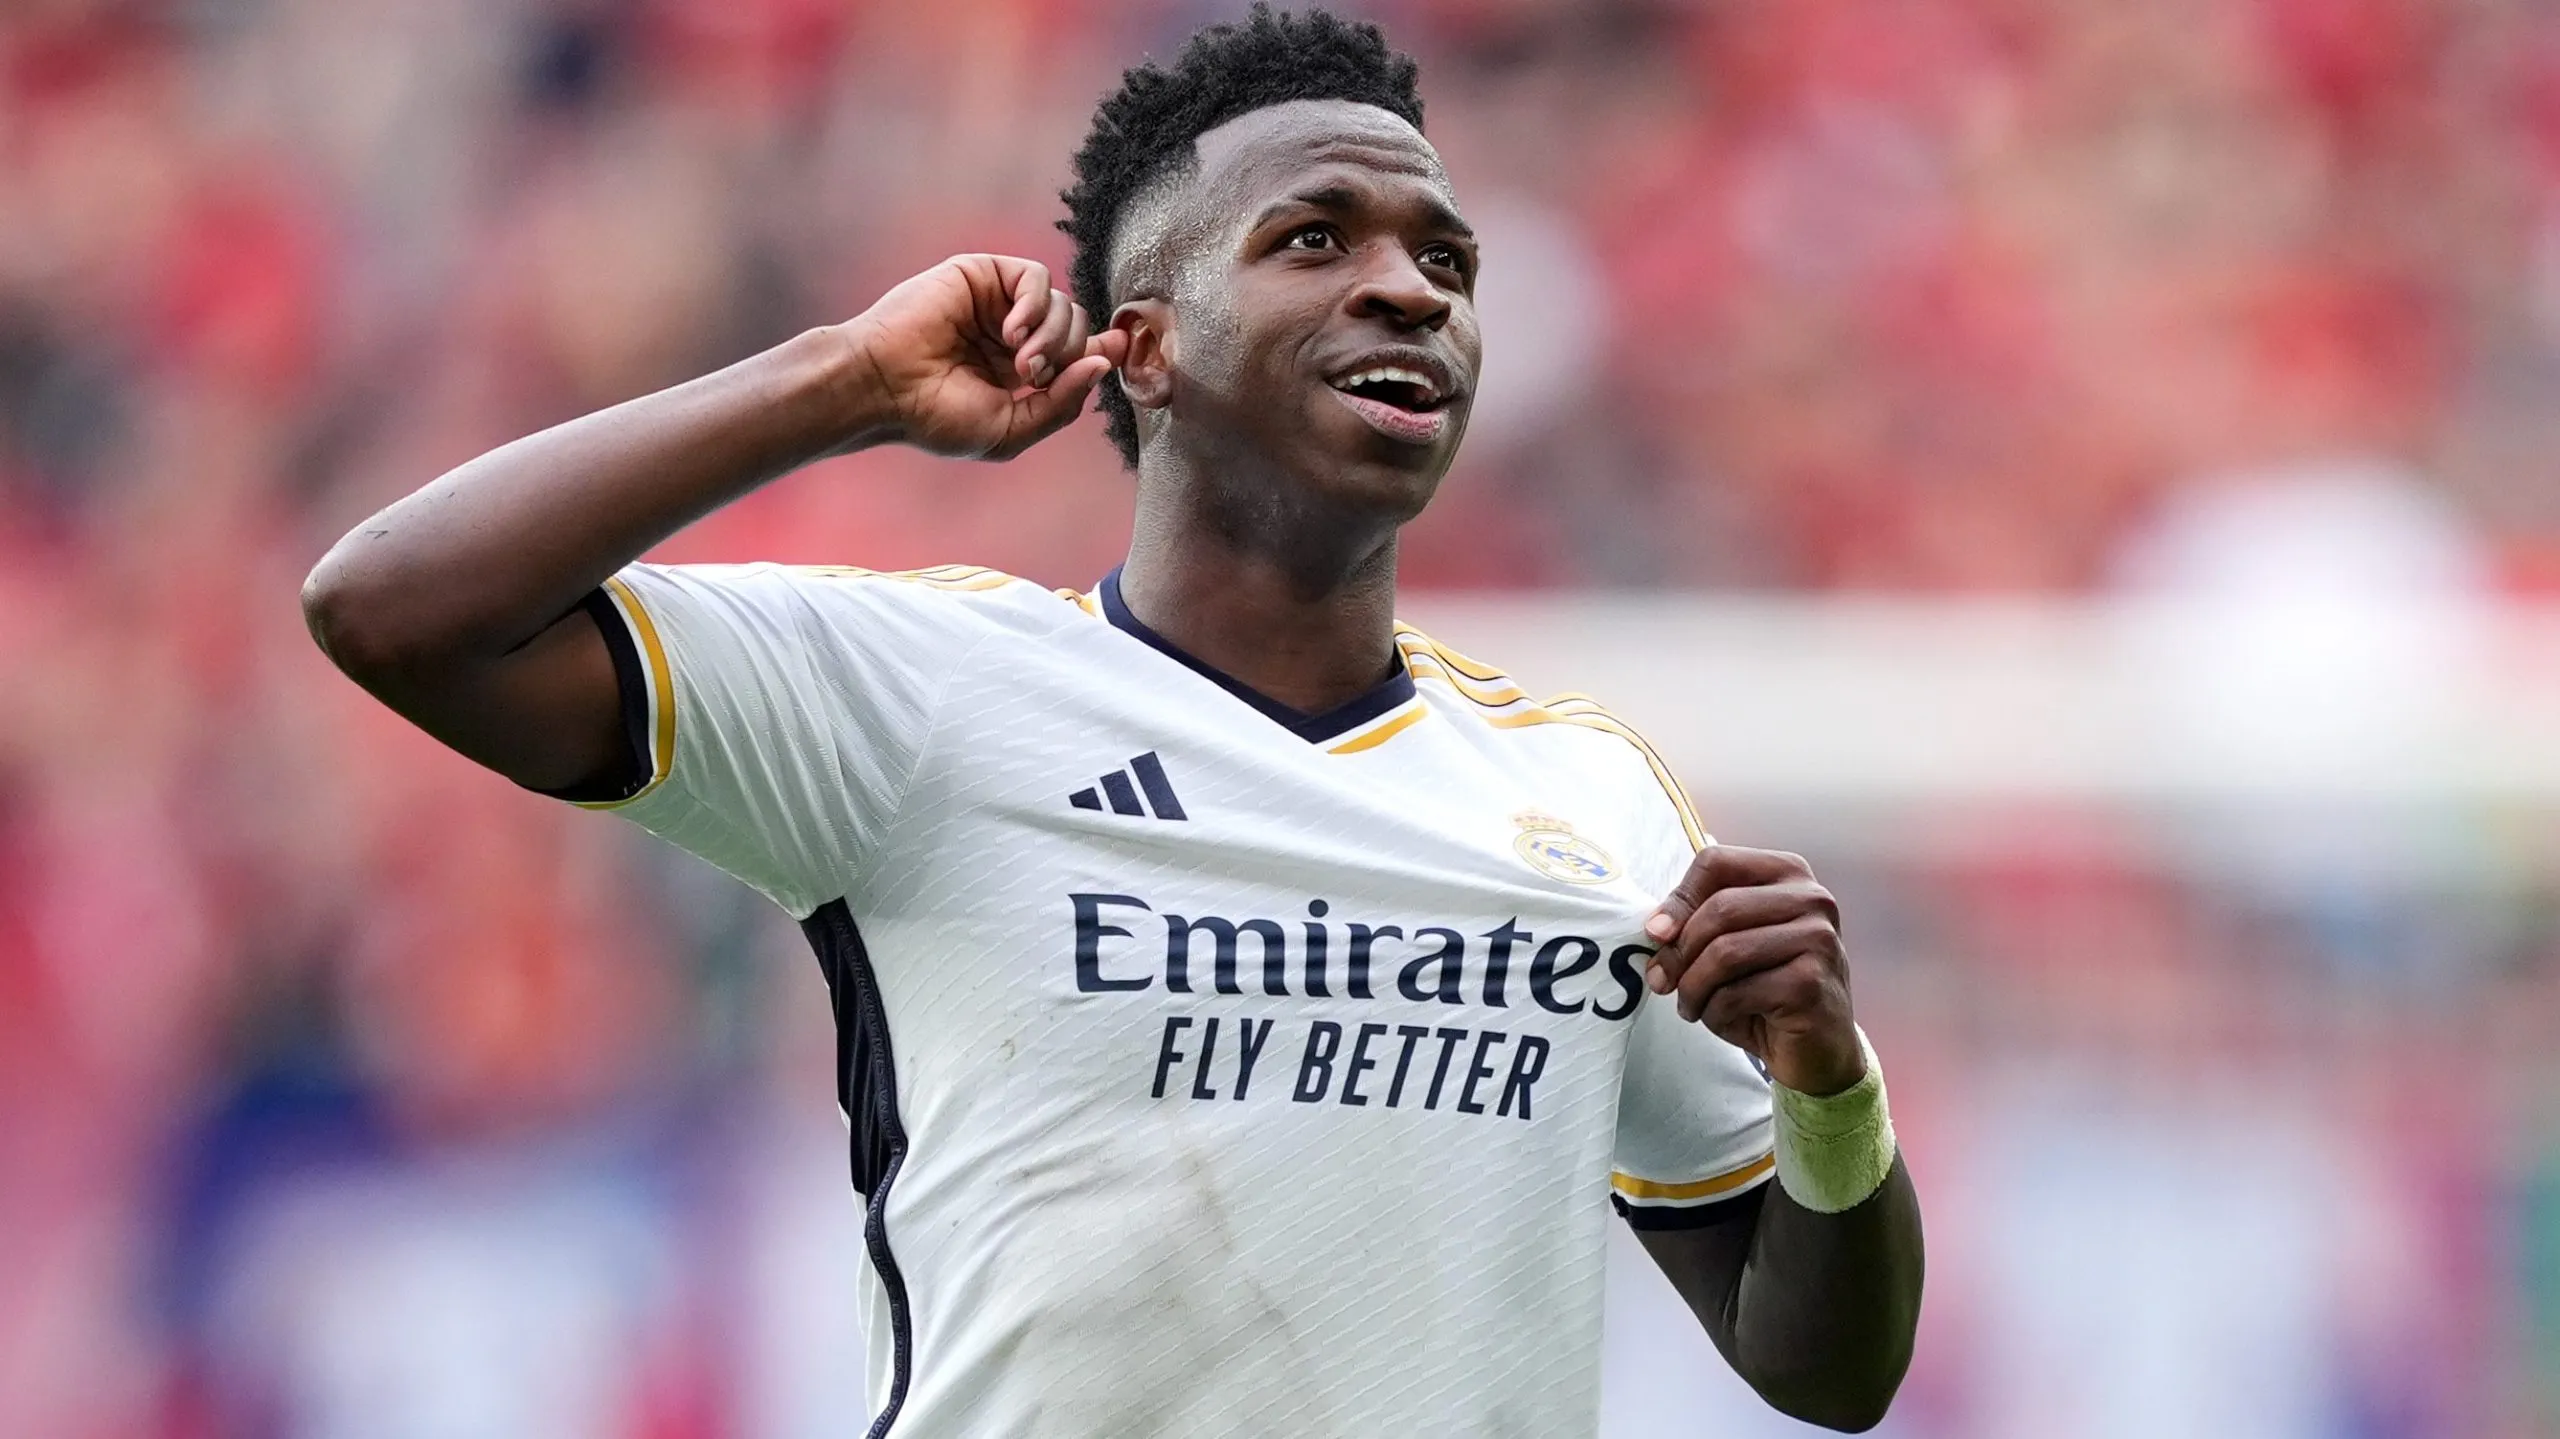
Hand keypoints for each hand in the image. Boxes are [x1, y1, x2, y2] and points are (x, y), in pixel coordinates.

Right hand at [837, 255, 1127, 460]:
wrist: (883, 387)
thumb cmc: (935, 417)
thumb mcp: (1010, 429)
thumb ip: (1061, 404)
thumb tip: (1101, 364)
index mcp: (1020, 371)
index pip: (1079, 352)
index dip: (1104, 351)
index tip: (1120, 351)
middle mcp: (1013, 334)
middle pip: (1078, 329)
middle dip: (1068, 355)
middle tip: (1032, 375)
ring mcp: (998, 303)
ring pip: (1064, 304)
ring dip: (1052, 337)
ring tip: (1020, 362)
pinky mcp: (983, 274)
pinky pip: (1037, 277)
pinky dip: (1036, 305)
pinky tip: (1011, 332)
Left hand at [1642, 846, 1862, 1095]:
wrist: (1819, 1047)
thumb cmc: (1768, 990)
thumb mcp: (1731, 945)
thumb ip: (1697, 924)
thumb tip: (1656, 929)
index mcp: (1788, 873)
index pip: (1716, 862)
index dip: (1678, 899)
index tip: (1656, 933)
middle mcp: (1811, 899)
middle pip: (1720, 908)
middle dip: (1679, 951)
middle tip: (1662, 981)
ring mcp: (1817, 940)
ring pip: (1725, 952)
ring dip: (1693, 987)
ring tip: (1691, 1006)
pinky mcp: (1811, 983)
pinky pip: (1737, 993)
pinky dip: (1715, 1012)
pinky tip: (1722, 1019)